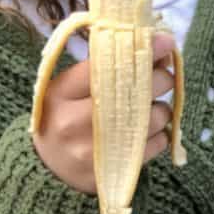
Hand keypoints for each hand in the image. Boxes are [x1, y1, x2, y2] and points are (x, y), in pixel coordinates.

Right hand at [32, 33, 177, 195]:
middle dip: (160, 78)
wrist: (48, 167)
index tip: (165, 41)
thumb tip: (158, 46)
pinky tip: (145, 132)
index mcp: (61, 94)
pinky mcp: (115, 172)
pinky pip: (157, 144)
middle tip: (163, 76)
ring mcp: (95, 151)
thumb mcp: (71, 86)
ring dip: (160, 109)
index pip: (107, 65)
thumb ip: (107, 65)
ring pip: (152, 119)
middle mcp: (75, 123)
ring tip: (148, 109)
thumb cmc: (64, 115)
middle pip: (135, 92)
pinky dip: (160, 134)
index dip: (142, 51)